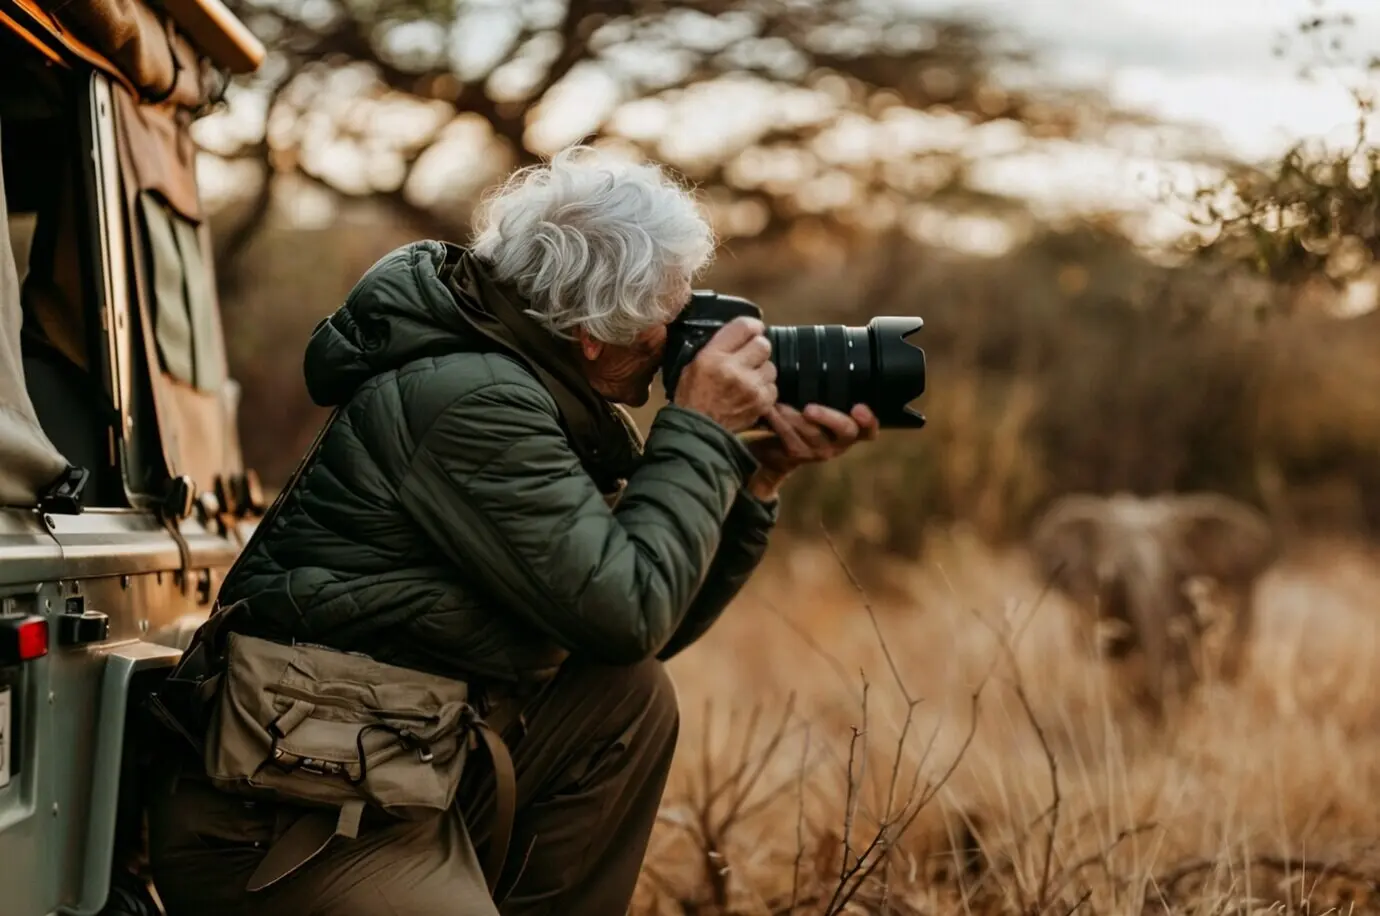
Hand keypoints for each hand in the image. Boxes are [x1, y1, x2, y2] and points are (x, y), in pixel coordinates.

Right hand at [673, 316, 777, 432]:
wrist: (698, 433)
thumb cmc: (692, 399)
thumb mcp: (693, 366)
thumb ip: (715, 348)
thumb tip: (736, 336)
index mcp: (713, 355)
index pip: (744, 326)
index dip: (752, 326)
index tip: (754, 330)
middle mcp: (734, 368)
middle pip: (763, 345)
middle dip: (758, 349)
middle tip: (750, 357)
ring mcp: (751, 386)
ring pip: (771, 367)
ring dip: (762, 371)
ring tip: (749, 379)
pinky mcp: (762, 402)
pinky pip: (773, 387)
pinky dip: (764, 390)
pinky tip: (751, 394)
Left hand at [745, 403, 878, 500]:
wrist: (777, 450)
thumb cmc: (806, 419)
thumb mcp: (820, 406)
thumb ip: (826, 391)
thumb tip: (820, 356)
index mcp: (851, 429)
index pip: (869, 429)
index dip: (869, 421)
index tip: (859, 408)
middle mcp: (840, 442)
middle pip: (846, 430)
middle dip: (828, 417)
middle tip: (809, 409)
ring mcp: (821, 451)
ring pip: (812, 433)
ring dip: (794, 417)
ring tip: (779, 404)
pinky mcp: (799, 455)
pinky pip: (791, 439)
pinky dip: (779, 422)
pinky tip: (771, 410)